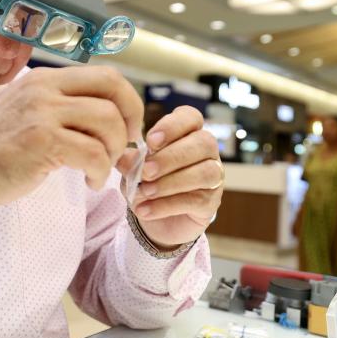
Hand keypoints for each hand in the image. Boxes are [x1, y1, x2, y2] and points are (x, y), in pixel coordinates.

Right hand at [0, 67, 142, 204]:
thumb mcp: (32, 116)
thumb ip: (70, 116)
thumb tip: (123, 134)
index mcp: (46, 79)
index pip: (106, 74)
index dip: (128, 101)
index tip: (128, 127)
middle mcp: (45, 89)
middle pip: (114, 89)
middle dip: (131, 120)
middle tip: (124, 148)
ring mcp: (43, 112)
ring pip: (108, 121)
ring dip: (115, 151)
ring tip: (101, 170)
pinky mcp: (41, 141)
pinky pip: (93, 153)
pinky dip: (100, 172)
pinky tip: (90, 182)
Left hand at [125, 106, 222, 247]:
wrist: (156, 220)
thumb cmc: (148, 183)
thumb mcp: (134, 169)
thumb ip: (130, 160)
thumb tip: (121, 157)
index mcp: (188, 133)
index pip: (191, 117)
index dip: (173, 126)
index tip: (150, 141)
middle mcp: (207, 151)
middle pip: (203, 142)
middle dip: (172, 157)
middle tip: (146, 171)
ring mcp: (214, 176)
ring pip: (205, 172)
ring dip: (171, 182)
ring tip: (145, 192)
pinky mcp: (211, 202)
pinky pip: (196, 200)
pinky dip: (166, 205)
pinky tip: (145, 209)